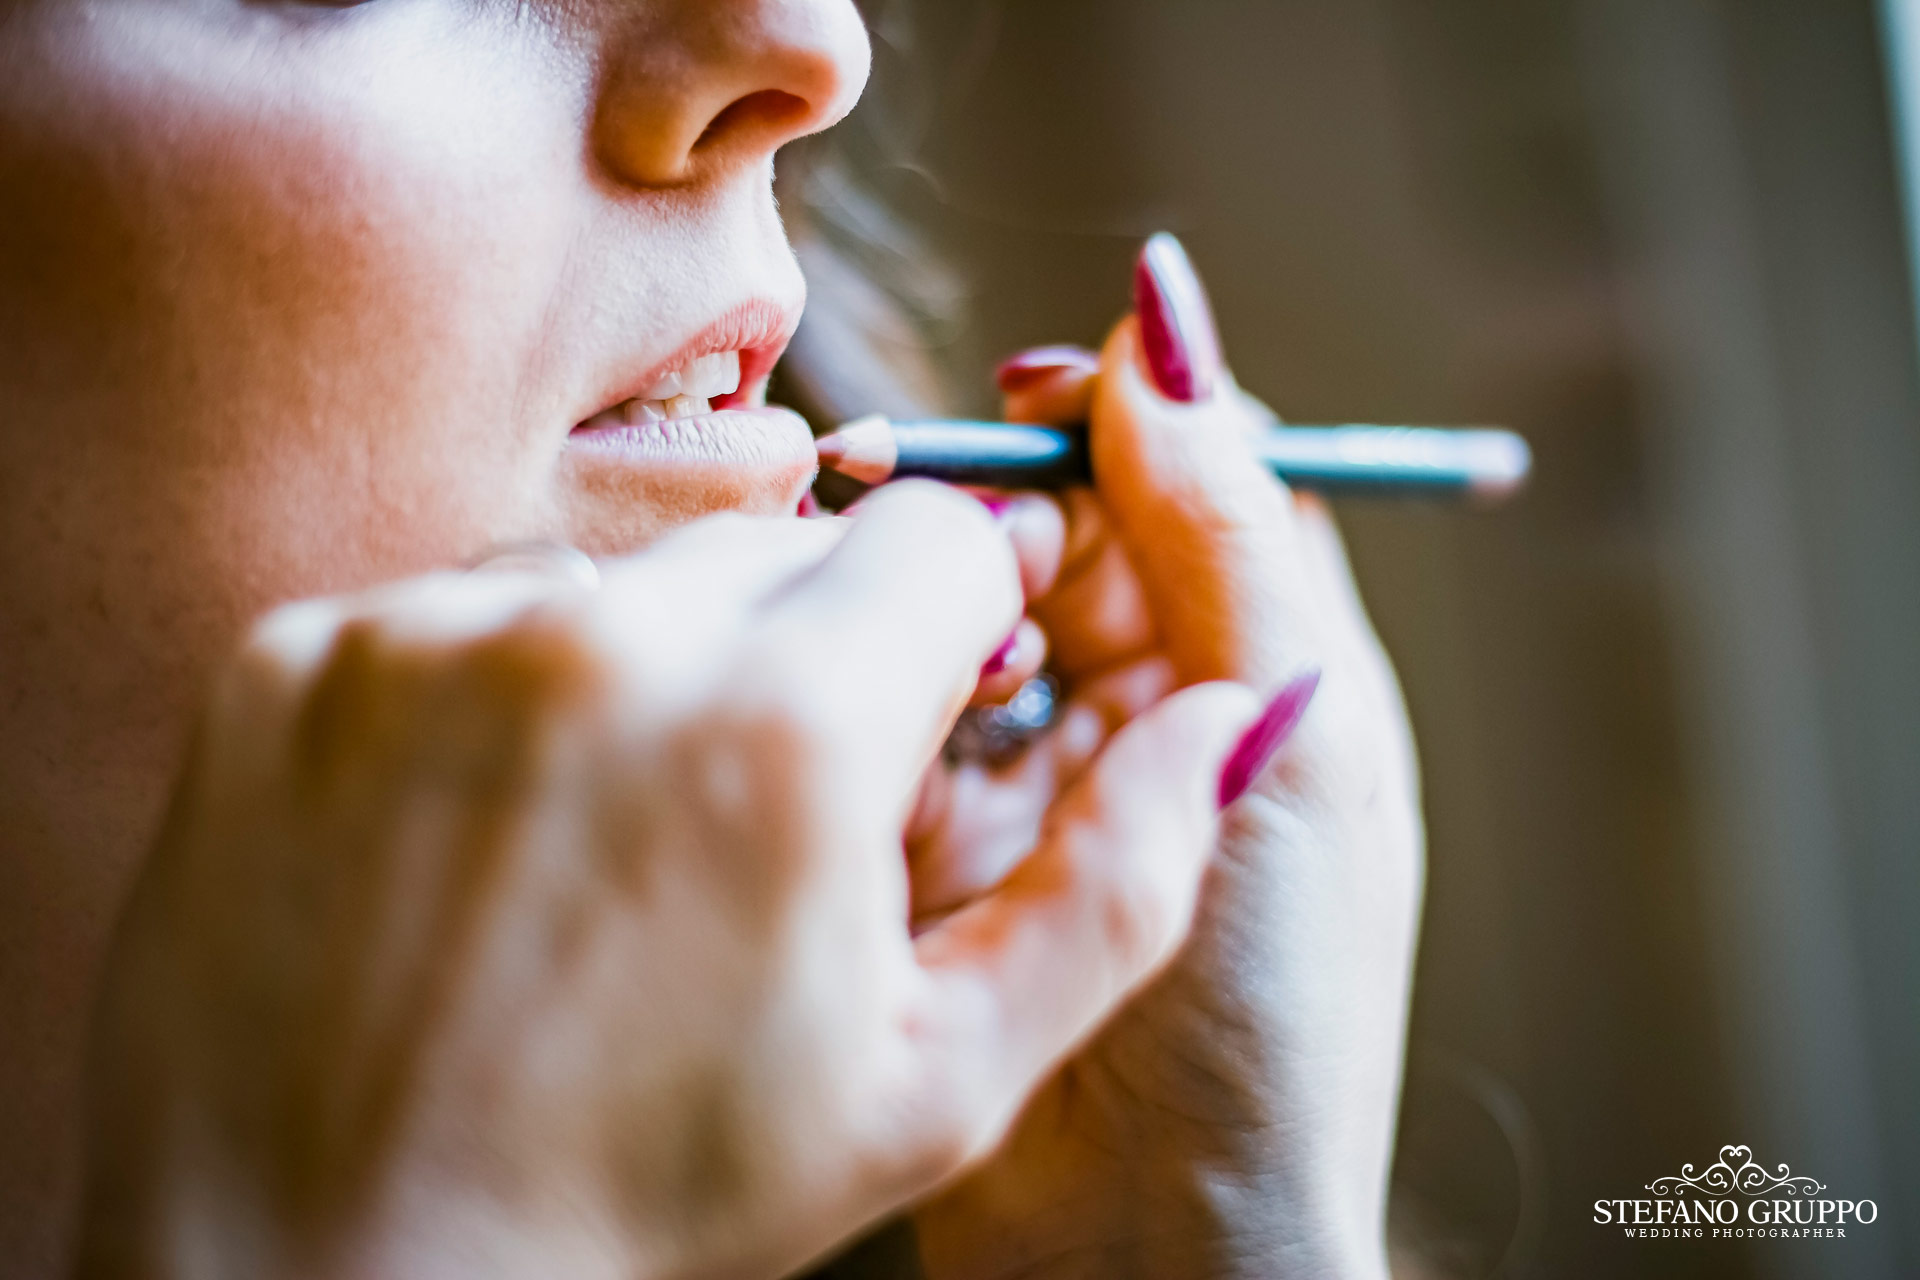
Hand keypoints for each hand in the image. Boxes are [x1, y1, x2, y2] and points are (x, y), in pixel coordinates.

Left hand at [75, 484, 1265, 1279]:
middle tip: (767, 803)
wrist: (326, 1269)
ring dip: (649, 663)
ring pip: (619, 572)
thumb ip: (1115, 880)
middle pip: (784, 545)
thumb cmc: (648, 1201)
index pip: (945, 538)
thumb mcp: (936, 1083)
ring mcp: (426, 636)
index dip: (966, 618)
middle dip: (811, 645)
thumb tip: (1230, 717)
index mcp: (790, 733)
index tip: (939, 692)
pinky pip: (458, 606)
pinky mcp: (299, 653)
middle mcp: (600, 643)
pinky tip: (485, 833)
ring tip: (615, 837)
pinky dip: (494, 687)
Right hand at [911, 239, 1423, 1278]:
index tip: (1024, 394)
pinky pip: (895, 728)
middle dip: (990, 503)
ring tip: (874, 597)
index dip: (1110, 416)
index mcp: (1265, 664)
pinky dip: (872, 703)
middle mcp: (1154, 706)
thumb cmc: (1270, 1012)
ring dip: (922, 602)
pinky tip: (851, 713)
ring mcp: (1043, 776)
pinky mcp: (946, 846)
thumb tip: (1165, 332)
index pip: (1187, 477)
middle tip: (897, 484)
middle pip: (1062, 536)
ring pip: (965, 624)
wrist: (1159, 1248)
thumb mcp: (1288, 750)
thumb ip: (1228, 539)